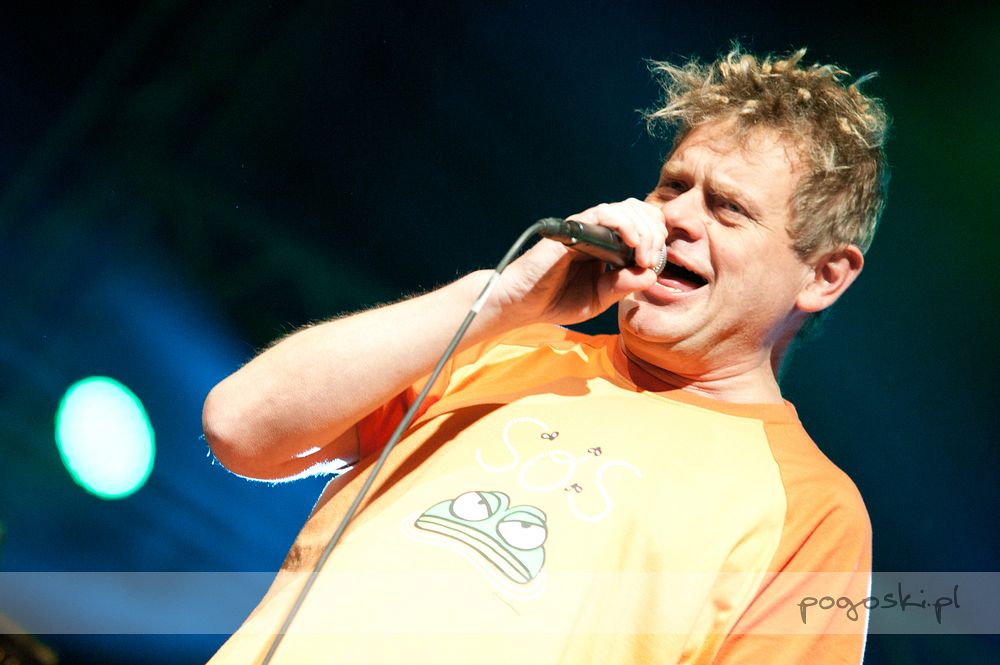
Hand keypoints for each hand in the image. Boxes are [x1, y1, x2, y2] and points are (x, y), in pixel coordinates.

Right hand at [488, 198, 666, 327]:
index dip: (658, 239)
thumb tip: (651, 274)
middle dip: (655, 234)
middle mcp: (600, 231)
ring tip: (643, 257)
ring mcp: (587, 226)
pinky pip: (604, 212)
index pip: (645, 225)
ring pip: (627, 208)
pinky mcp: (574, 227)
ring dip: (644, 230)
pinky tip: (631, 243)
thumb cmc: (557, 300)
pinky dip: (623, 223)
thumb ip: (623, 286)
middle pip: (641, 211)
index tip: (656, 264)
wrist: (523, 303)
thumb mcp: (599, 298)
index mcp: (609, 245)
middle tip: (651, 261)